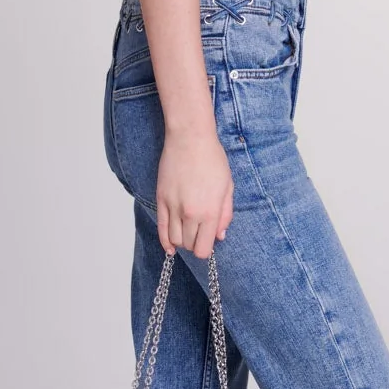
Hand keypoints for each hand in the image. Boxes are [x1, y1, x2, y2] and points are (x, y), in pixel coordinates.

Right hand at [155, 128, 233, 259]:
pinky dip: (165, 241)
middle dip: (195, 244)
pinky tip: (169, 247)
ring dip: (181, 241)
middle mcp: (190, 213)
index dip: (206, 248)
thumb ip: (225, 214)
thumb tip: (220, 235)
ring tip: (188, 232)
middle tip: (200, 233)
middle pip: (188, 245)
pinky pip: (161, 228)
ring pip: (174, 239)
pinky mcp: (161, 199)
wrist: (190, 139)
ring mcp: (173, 207)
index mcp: (210, 211)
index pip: (203, 249)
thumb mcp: (227, 187)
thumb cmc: (212, 159)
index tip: (208, 242)